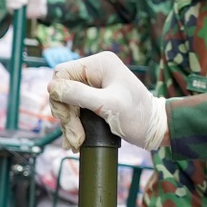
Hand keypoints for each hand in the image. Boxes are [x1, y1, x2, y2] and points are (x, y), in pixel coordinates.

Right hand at [48, 52, 168, 149]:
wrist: (155, 130)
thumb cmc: (137, 116)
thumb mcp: (107, 105)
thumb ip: (79, 95)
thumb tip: (51, 88)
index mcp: (99, 64)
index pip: (62, 74)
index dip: (59, 97)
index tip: (67, 118)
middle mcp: (95, 71)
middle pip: (63, 90)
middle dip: (66, 116)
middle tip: (75, 137)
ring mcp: (94, 85)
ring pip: (67, 102)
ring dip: (69, 124)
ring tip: (76, 143)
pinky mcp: (95, 99)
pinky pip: (75, 110)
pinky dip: (73, 125)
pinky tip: (75, 141)